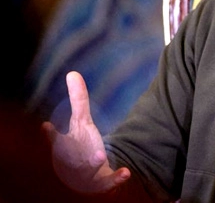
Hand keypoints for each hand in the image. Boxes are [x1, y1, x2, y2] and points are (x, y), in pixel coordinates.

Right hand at [42, 71, 130, 192]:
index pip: (54, 140)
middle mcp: (71, 161)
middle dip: (69, 154)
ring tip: (99, 156)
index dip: (49, 135)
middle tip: (74, 141)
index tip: (46, 125)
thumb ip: (78, 100)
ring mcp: (85, 173)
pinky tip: (125, 172)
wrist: (85, 177)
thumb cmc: (78, 146)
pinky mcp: (99, 182)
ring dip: (93, 163)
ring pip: (87, 170)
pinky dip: (116, 178)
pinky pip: (107, 182)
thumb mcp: (80, 123)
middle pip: (68, 158)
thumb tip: (73, 73)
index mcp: (64, 146)